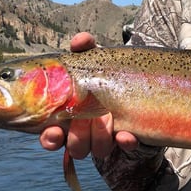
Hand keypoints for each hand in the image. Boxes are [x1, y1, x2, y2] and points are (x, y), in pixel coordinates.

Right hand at [39, 32, 138, 158]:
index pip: (52, 136)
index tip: (54, 132)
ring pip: (97, 150)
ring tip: (107, 116)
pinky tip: (127, 135)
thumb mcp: (95, 58)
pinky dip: (125, 141)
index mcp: (69, 116)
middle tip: (86, 119)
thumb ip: (85, 47)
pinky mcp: (129, 136)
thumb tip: (80, 41)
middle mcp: (86, 132)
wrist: (140, 80)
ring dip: (99, 136)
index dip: (50, 139)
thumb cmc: (106, 70)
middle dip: (78, 136)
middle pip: (74, 147)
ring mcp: (108, 137)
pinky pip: (126, 146)